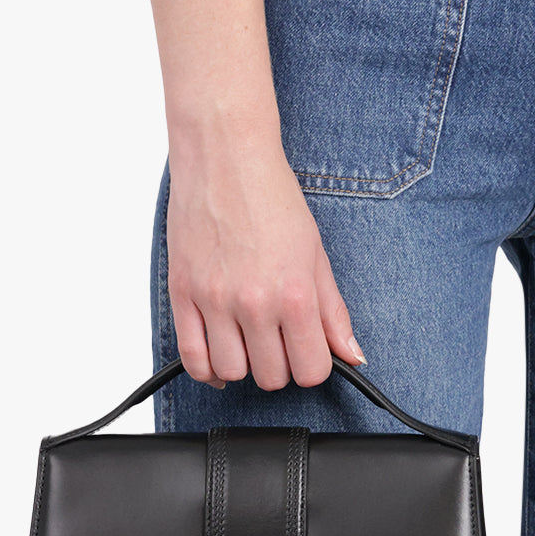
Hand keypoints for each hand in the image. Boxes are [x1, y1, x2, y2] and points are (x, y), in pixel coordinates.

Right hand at [165, 134, 364, 390]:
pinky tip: (221, 355)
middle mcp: (254, 302)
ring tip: (250, 340)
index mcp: (294, 293)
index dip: (313, 366)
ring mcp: (214, 300)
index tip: (308, 351)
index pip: (310, 369)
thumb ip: (332, 311)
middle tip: (280, 340)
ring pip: (232, 372)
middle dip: (281, 365)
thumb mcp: (316, 254)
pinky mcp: (183, 294)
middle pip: (272, 377)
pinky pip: (192, 358)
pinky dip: (208, 369)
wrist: (225, 159)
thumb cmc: (272, 199)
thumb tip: (352, 354)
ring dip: (245, 364)